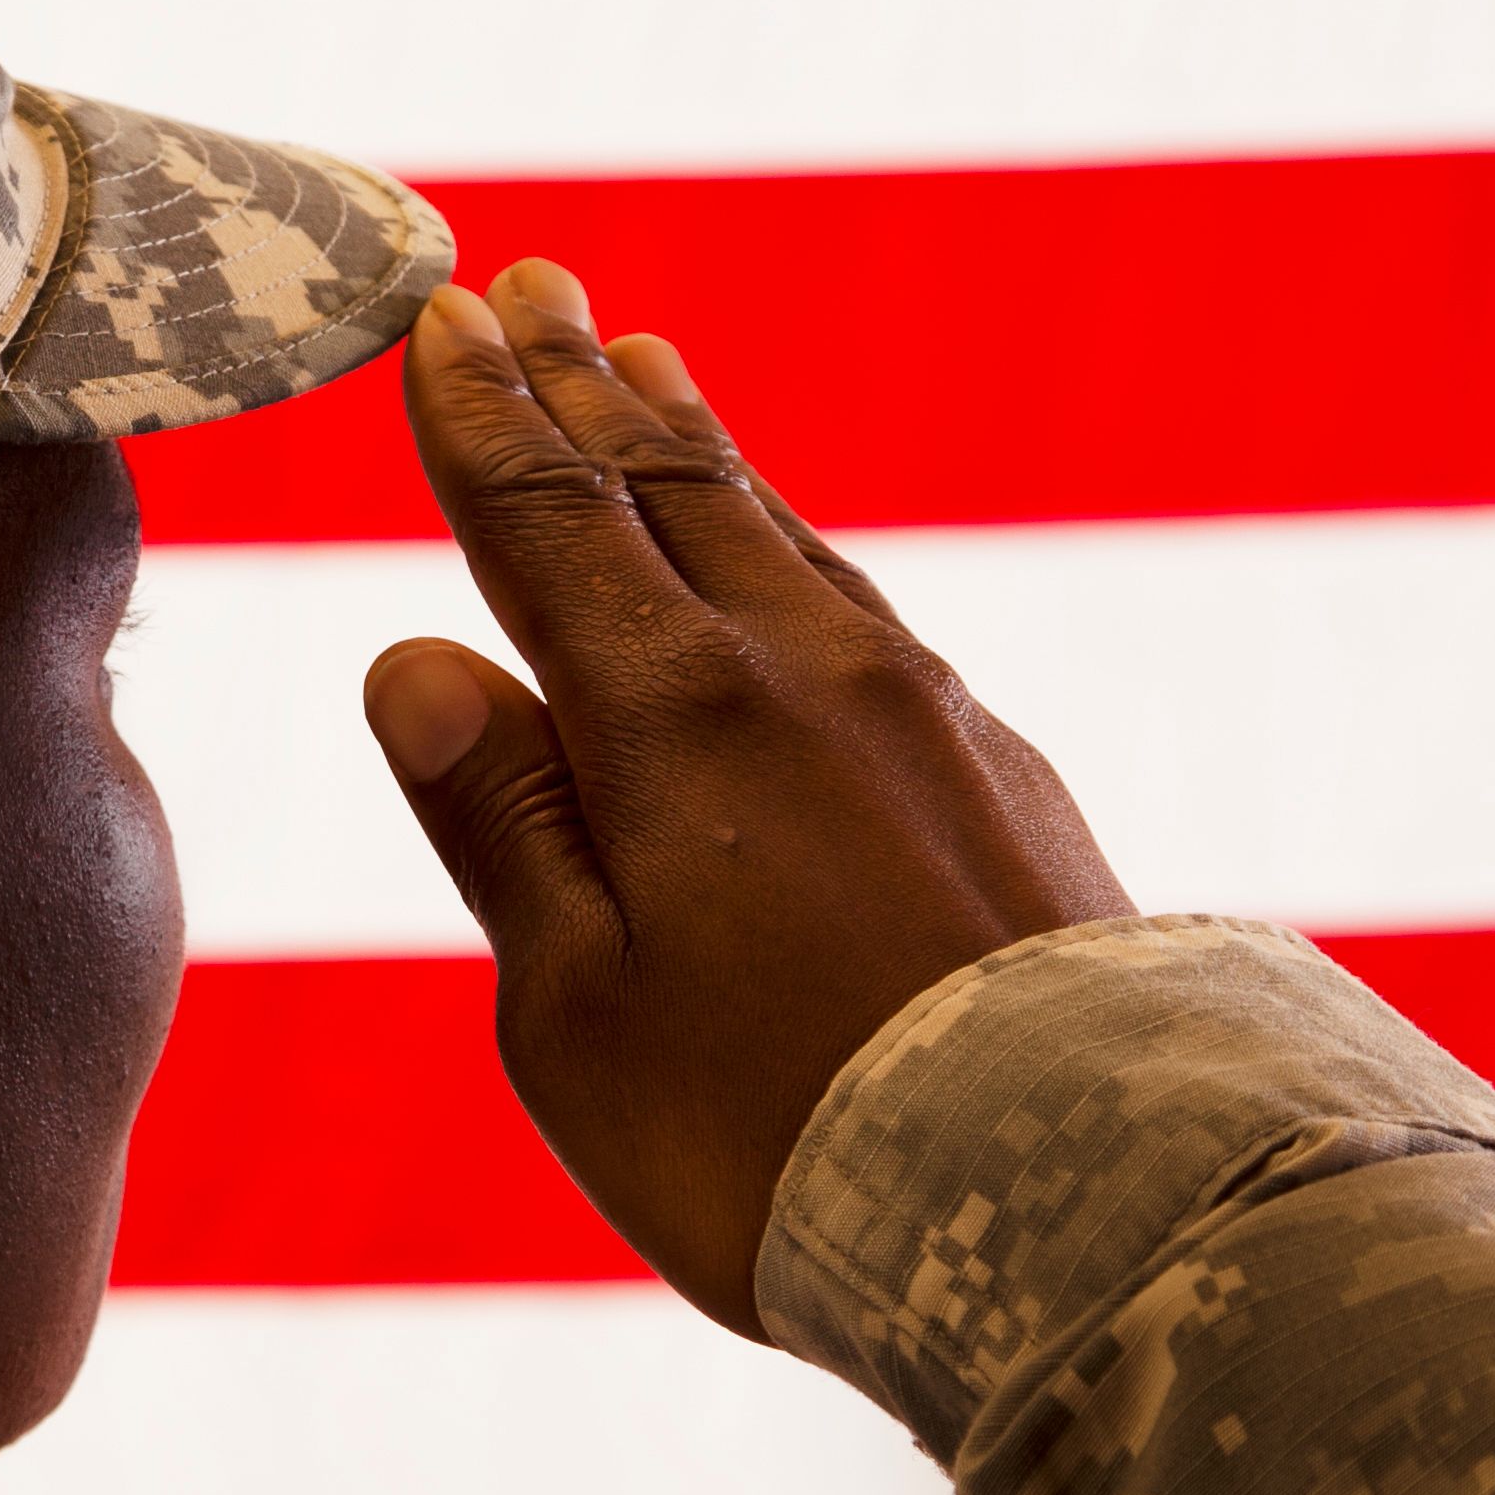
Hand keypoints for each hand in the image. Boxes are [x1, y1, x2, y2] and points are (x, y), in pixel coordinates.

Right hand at [365, 259, 1132, 1336]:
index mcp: (669, 722)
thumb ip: (504, 826)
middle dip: (581, 385)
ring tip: (647, 363)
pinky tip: (787, 555)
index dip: (479, 422)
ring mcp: (920, 712)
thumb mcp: (577, 1013)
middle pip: (667, 489)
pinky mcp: (1002, 773)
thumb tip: (418, 661)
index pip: (544, 525)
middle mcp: (802, 675)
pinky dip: (795, 543)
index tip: (438, 322)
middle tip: (528, 286)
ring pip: (780, 533)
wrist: (1075, 1208)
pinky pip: (865, 607)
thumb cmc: (778, 1140)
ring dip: (695, 442)